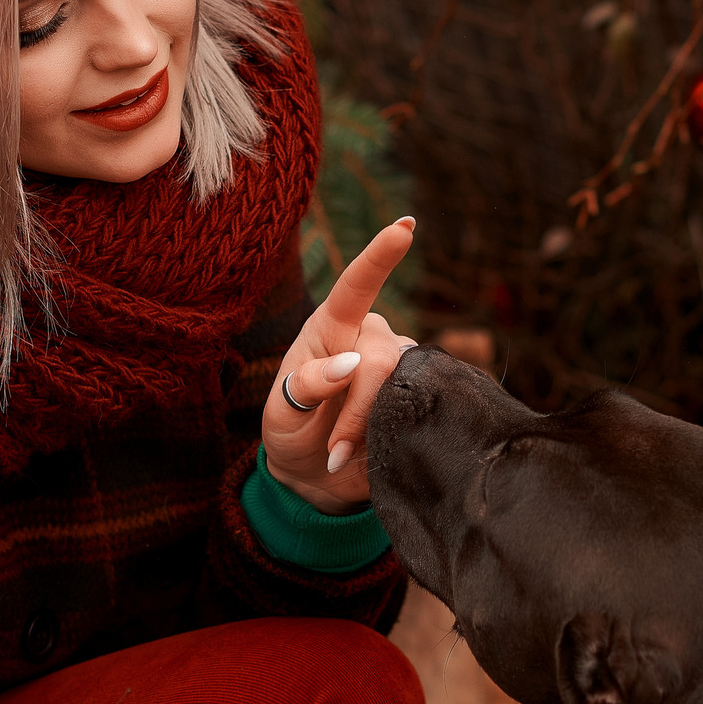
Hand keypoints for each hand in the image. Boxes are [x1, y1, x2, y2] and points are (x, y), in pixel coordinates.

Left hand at [263, 218, 417, 512]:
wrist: (315, 475)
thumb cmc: (293, 431)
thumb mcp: (281, 412)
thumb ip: (305, 386)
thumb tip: (349, 364)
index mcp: (331, 327)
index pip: (357, 286)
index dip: (380, 256)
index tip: (404, 227)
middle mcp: (370, 339)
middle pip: (380, 361)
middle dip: (355, 410)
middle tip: (332, 450)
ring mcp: (400, 368)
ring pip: (404, 387)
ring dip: (370, 428)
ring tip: (342, 454)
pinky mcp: (420, 399)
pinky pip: (421, 411)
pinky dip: (393, 437)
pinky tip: (372, 453)